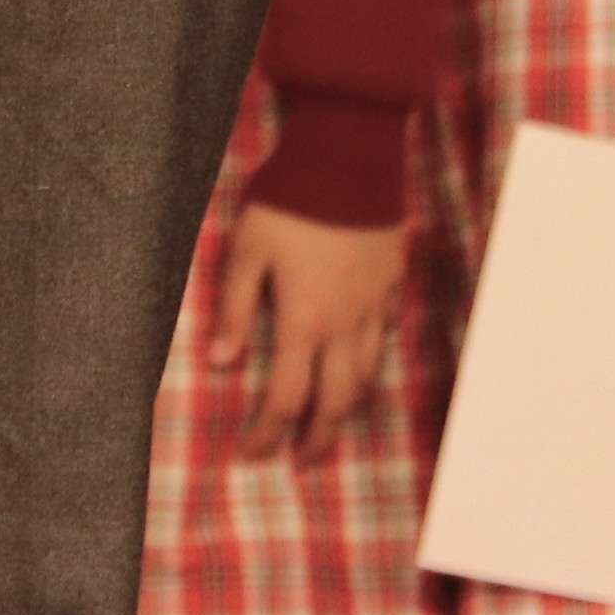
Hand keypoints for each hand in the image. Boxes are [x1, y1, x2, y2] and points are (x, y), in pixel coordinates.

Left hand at [208, 196, 408, 455]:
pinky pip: (387, 331)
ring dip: (348, 407)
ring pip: (368, 373)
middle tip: (302, 462)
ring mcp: (374, 302)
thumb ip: (236, 309)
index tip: (252, 454)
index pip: (286, 398)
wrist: (350, 153)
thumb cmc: (290, 199)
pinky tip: (366, 357)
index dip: (267, 433)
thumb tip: (222, 364)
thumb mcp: (246, 250)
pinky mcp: (392, 278)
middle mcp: (344, 323)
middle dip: (317, 438)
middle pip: (335, 400)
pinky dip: (375, 355)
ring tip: (333, 424)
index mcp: (304, 321)